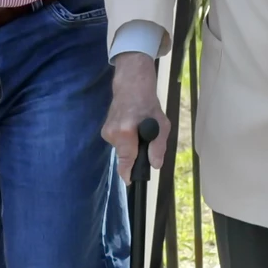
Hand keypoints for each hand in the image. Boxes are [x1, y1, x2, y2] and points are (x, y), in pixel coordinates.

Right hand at [103, 52, 170, 180]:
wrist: (131, 86)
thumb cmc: (148, 104)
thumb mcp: (162, 124)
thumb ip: (158, 146)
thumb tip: (155, 165)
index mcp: (126, 132)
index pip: (125, 161)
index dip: (128, 173)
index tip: (130, 181)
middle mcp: (112, 133)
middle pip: (125, 156)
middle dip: (136, 154)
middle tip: (146, 140)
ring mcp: (106, 131)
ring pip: (122, 150)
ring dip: (131, 145)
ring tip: (139, 130)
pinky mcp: (104, 130)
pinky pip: (118, 143)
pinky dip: (126, 139)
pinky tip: (131, 127)